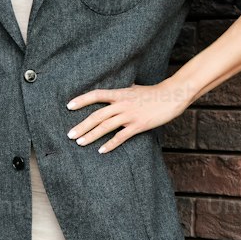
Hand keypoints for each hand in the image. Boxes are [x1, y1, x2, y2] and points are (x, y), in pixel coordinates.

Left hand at [65, 79, 190, 152]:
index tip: (69, 106)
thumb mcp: (134, 89)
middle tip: (70, 135)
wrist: (172, 96)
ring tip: (80, 143)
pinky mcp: (138, 125)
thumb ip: (121, 92)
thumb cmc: (153, 93)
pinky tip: (101, 150)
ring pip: (106, 126)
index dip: (82, 100)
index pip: (96, 95)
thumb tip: (111, 93)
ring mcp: (130, 115)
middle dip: (82, 125)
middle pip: (97, 115)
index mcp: (120, 93)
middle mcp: (122, 104)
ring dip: (91, 135)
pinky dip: (110, 144)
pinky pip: (121, 136)